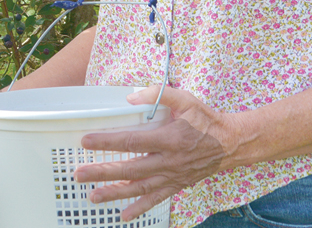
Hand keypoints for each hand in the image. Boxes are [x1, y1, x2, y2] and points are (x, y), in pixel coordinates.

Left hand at [75, 86, 238, 220]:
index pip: (132, 141)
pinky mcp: (177, 185)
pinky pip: (156, 199)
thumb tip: (130, 98)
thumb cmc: (206, 119)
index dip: (107, 141)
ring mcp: (173, 176)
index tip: (85, 141)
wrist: (232, 143)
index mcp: (169, 138)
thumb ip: (158, 95)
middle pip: (131, 169)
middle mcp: (169, 161)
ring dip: (115, 193)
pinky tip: (123, 216)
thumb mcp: (185, 99)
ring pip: (140, 188)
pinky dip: (140, 209)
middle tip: (79, 175)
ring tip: (93, 197)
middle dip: (103, 172)